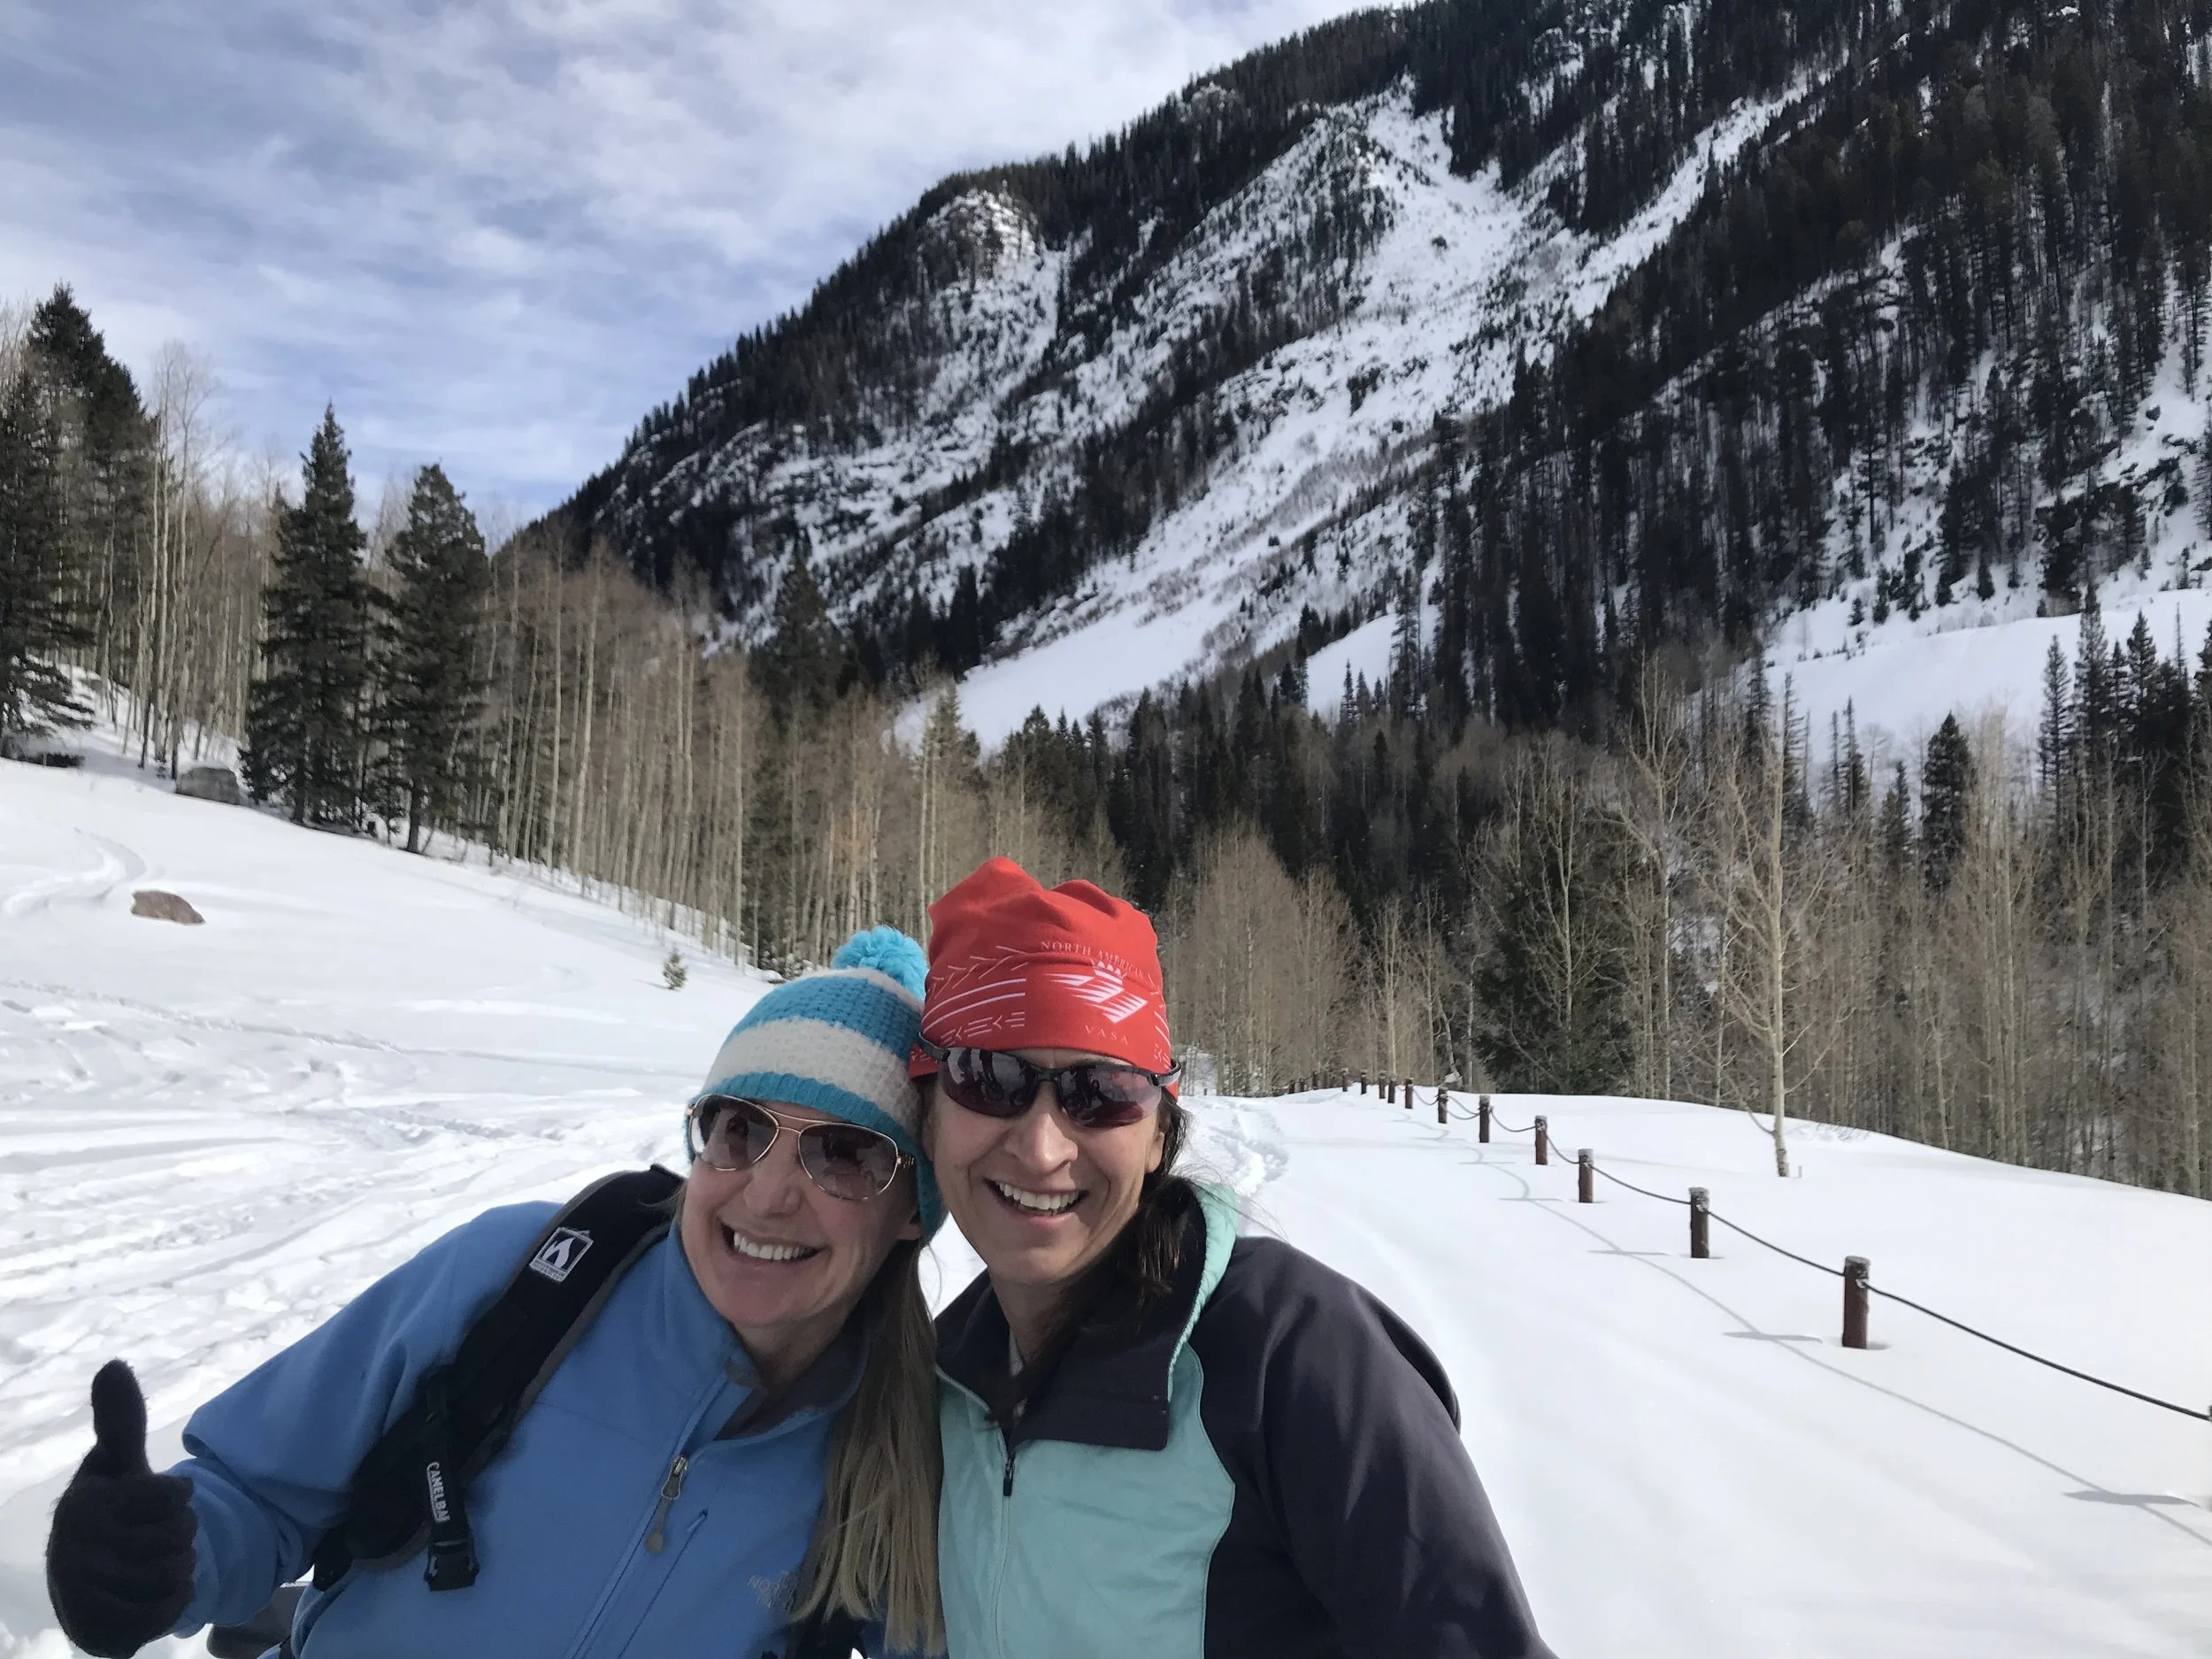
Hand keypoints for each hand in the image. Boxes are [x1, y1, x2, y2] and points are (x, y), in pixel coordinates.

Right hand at [45, 1360, 198, 1657]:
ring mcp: (83, 1593)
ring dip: (180, 1570)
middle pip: (181, 1535)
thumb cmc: (112, 1515)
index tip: (157, 1502)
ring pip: (178, 1573)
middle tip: (152, 1539)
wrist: (90, 1587)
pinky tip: (153, 1596)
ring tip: (150, 1565)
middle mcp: (73, 1548)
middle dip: (181, 1536)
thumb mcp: (119, 1465)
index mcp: (82, 1502)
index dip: (180, 1498)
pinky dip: (174, 1604)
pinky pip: (169, 1612)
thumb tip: (113, 1363)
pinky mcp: (97, 1630)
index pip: (176, 1496)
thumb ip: (121, 1421)